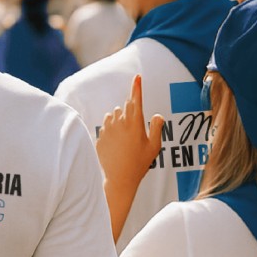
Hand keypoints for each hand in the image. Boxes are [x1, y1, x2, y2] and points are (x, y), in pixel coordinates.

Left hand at [97, 74, 163, 193]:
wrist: (117, 179)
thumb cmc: (138, 164)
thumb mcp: (154, 147)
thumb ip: (156, 128)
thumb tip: (156, 115)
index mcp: (135, 123)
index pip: (136, 99)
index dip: (137, 87)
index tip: (137, 76)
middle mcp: (119, 122)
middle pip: (124, 108)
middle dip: (130, 114)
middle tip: (134, 133)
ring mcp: (107, 129)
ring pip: (112, 115)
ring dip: (118, 121)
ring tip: (124, 140)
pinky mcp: (99, 136)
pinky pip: (105, 127)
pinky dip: (110, 131)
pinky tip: (115, 146)